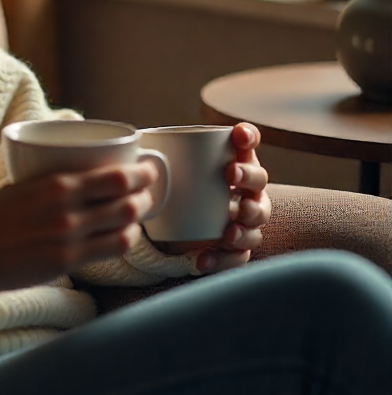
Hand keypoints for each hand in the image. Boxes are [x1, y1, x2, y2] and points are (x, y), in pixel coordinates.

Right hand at [0, 162, 160, 293]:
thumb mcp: (25, 183)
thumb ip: (57, 179)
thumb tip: (90, 168)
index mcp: (56, 185)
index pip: (115, 178)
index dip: (140, 173)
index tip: (147, 168)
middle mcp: (67, 213)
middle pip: (127, 202)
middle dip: (146, 194)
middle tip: (147, 188)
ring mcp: (70, 240)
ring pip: (125, 227)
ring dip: (139, 217)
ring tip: (139, 210)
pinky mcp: (68, 262)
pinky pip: (112, 249)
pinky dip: (126, 238)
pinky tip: (125, 232)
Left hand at [159, 122, 270, 273]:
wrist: (175, 228)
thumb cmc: (179, 188)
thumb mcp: (171, 171)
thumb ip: (162, 155)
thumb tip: (135, 142)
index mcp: (232, 162)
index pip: (247, 144)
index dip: (248, 136)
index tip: (238, 134)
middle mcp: (246, 189)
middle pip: (259, 180)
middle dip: (248, 176)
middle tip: (230, 175)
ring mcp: (245, 219)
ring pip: (256, 222)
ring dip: (245, 225)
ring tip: (228, 232)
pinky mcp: (236, 248)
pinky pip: (238, 256)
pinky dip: (221, 259)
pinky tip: (202, 260)